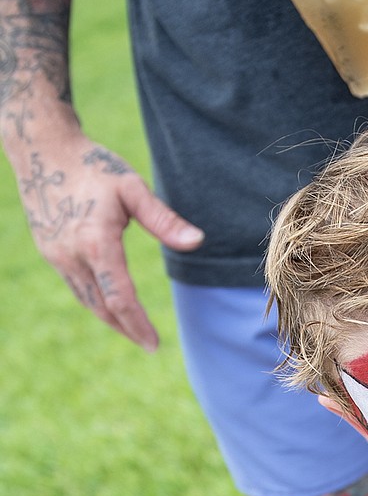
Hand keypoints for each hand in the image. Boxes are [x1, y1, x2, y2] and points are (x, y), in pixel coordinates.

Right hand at [14, 125, 202, 349]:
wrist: (42, 150)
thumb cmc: (93, 166)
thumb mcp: (132, 188)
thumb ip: (164, 220)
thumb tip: (198, 242)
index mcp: (95, 243)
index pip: (120, 297)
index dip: (138, 324)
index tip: (154, 343)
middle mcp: (71, 255)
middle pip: (103, 306)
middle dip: (127, 329)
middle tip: (149, 345)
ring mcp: (56, 256)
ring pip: (87, 300)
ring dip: (111, 319)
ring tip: (133, 331)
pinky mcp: (49, 252)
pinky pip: (76, 286)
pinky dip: (96, 301)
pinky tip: (110, 306)